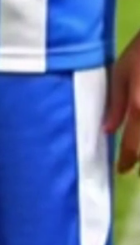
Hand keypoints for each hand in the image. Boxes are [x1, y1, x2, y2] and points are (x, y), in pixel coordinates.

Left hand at [104, 31, 139, 172]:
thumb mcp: (121, 73)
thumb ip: (116, 104)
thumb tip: (108, 130)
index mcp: (139, 108)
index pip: (132, 147)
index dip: (126, 162)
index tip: (122, 171)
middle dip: (139, 159)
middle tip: (132, 164)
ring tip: (135, 150)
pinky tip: (138, 128)